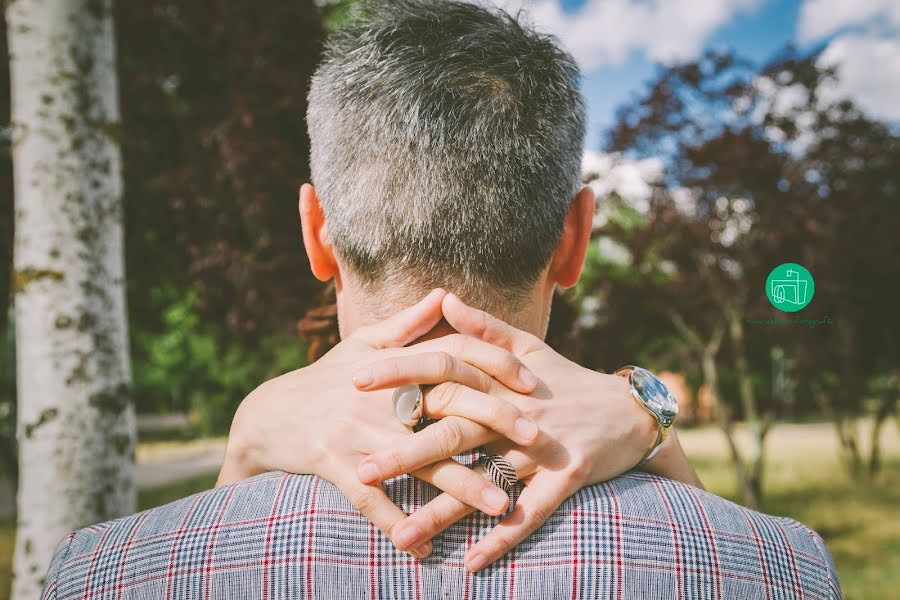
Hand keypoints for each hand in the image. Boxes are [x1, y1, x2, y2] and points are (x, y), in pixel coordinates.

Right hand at [217, 289, 541, 557]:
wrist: (268, 415)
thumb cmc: (325, 378)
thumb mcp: (363, 344)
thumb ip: (408, 324)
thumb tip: (445, 293)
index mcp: (393, 367)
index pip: (453, 358)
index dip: (495, 366)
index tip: (533, 384)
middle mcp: (380, 397)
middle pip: (446, 408)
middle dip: (494, 423)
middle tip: (537, 440)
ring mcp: (356, 431)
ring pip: (419, 461)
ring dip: (462, 486)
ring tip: (501, 507)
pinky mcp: (332, 463)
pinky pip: (369, 498)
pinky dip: (395, 522)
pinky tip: (423, 549)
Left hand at [355, 293, 661, 570]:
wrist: (629, 411)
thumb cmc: (567, 379)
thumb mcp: (529, 348)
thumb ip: (483, 328)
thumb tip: (443, 297)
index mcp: (501, 378)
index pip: (442, 369)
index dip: (399, 372)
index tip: (353, 379)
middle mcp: (516, 411)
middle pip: (453, 431)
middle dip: (405, 453)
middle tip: (362, 471)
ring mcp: (542, 447)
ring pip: (484, 480)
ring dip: (442, 512)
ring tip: (401, 538)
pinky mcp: (567, 478)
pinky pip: (531, 514)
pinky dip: (501, 539)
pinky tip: (468, 563)